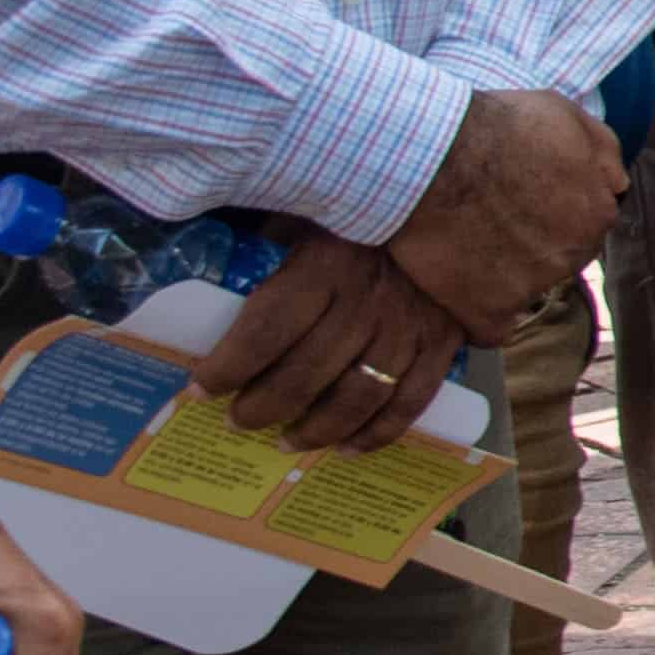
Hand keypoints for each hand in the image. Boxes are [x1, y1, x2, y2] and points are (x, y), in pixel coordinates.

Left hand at [190, 234, 469, 449]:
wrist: (454, 206)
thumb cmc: (362, 217)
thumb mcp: (309, 216)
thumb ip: (268, 245)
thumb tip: (214, 284)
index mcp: (327, 266)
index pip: (267, 329)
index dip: (229, 366)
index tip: (201, 387)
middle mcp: (368, 302)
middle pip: (308, 373)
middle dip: (264, 407)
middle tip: (238, 422)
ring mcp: (410, 327)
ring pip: (359, 396)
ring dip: (317, 429)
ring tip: (287, 443)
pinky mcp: (443, 343)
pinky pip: (411, 401)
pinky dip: (379, 433)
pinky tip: (348, 448)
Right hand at [383, 87, 624, 331]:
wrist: (433, 155)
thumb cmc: (497, 126)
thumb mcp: (567, 116)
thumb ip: (602, 154)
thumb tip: (616, 185)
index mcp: (598, 213)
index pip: (581, 225)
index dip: (546, 213)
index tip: (516, 202)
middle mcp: (574, 255)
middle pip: (555, 259)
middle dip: (529, 245)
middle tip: (486, 222)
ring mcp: (533, 286)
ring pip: (523, 291)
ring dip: (499, 276)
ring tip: (461, 245)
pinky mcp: (488, 310)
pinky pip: (490, 330)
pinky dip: (476, 317)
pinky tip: (458, 294)